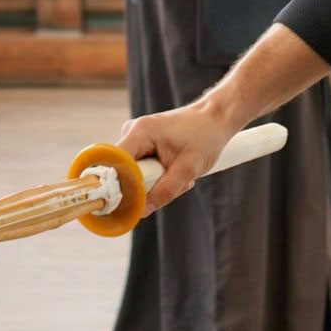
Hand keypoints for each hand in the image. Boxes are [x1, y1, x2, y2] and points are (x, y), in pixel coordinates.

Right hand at [119, 100, 235, 214]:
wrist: (216, 118)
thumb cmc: (206, 136)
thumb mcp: (189, 169)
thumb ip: (164, 191)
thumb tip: (141, 211)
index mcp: (140, 132)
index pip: (114, 164)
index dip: (119, 186)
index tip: (132, 203)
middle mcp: (132, 132)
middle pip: (125, 171)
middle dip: (148, 185)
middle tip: (177, 183)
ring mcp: (137, 137)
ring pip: (136, 173)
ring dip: (158, 181)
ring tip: (182, 175)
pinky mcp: (143, 143)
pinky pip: (143, 168)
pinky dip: (160, 175)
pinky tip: (177, 170)